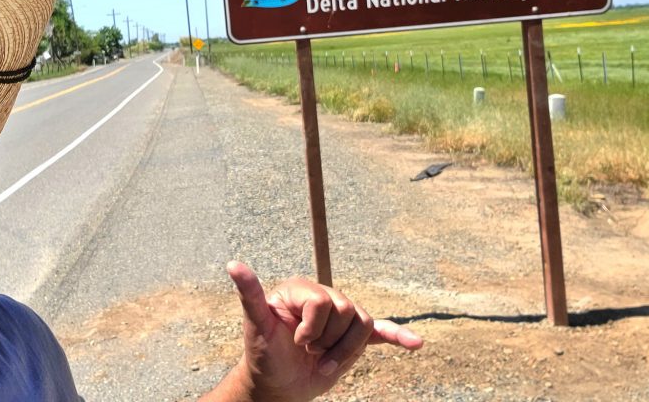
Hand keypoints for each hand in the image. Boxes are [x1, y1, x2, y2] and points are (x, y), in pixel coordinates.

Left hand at [204, 261, 422, 401]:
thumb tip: (233, 264)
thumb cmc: (263, 352)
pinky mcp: (353, 339)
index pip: (323, 301)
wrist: (277, 385)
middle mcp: (324, 297)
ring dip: (346, 352)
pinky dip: (398, 336)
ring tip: (324, 363)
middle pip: (348, 311)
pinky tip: (416, 343)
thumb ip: (250, 295)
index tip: (296, 342)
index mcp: (302, 288)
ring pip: (364, 325)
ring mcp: (341, 319)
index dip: (312, 328)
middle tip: (308, 352)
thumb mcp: (256, 324)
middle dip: (328, 341)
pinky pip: (381, 333)